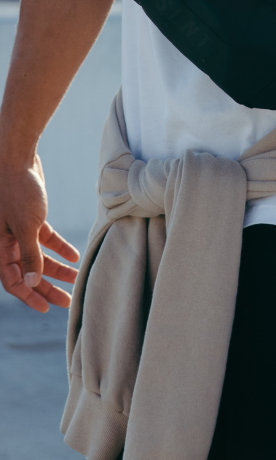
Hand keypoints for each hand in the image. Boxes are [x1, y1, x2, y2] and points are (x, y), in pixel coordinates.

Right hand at [0, 156, 78, 311]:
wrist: (17, 159)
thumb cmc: (17, 191)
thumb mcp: (26, 226)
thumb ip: (30, 255)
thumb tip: (32, 283)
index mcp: (0, 248)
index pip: (13, 281)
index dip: (29, 296)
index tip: (47, 307)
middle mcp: (7, 243)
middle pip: (28, 272)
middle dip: (47, 287)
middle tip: (67, 300)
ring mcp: (20, 231)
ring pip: (39, 257)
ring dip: (57, 268)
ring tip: (77, 278)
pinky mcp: (32, 219)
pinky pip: (45, 239)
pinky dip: (59, 248)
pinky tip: (75, 255)